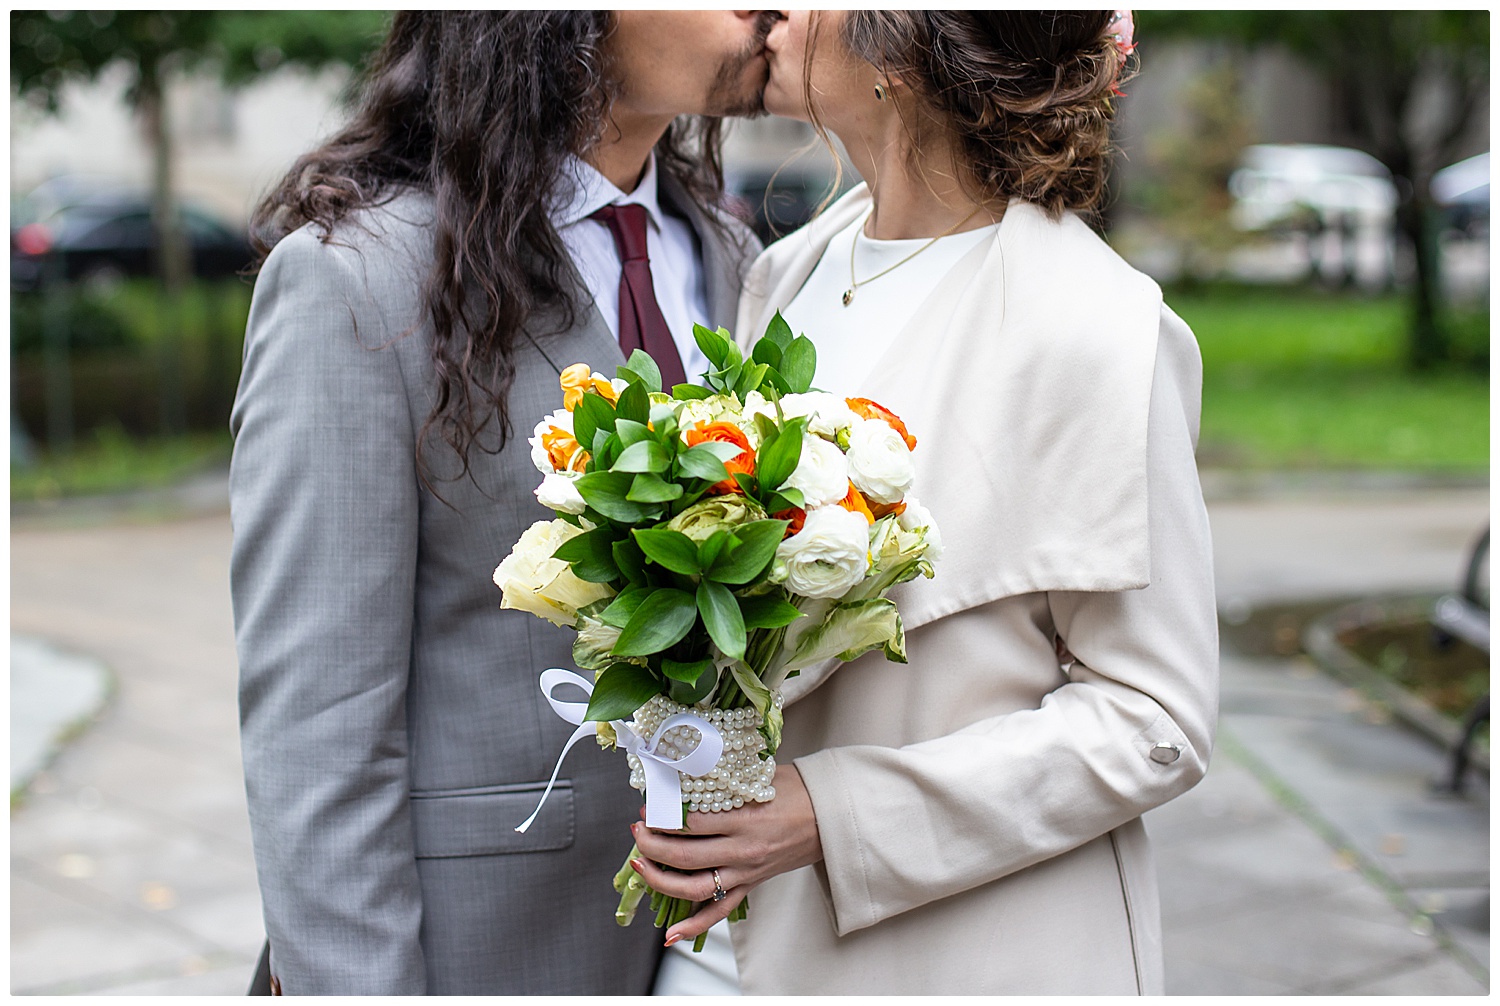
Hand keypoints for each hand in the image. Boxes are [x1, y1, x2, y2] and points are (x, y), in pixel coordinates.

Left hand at [630, 763, 821, 945]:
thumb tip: (683, 777)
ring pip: (694, 888)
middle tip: (637, 830)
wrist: (830, 817)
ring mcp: (746, 872)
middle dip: (652, 844)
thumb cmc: (796, 791)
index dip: (663, 815)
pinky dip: (694, 926)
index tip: (648, 806)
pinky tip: (672, 933)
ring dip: (660, 879)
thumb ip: (722, 781)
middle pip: (685, 855)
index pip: (692, 822)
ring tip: (640, 863)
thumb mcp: (758, 777)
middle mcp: (743, 851)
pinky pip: (720, 912)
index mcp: (745, 819)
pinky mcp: (751, 885)